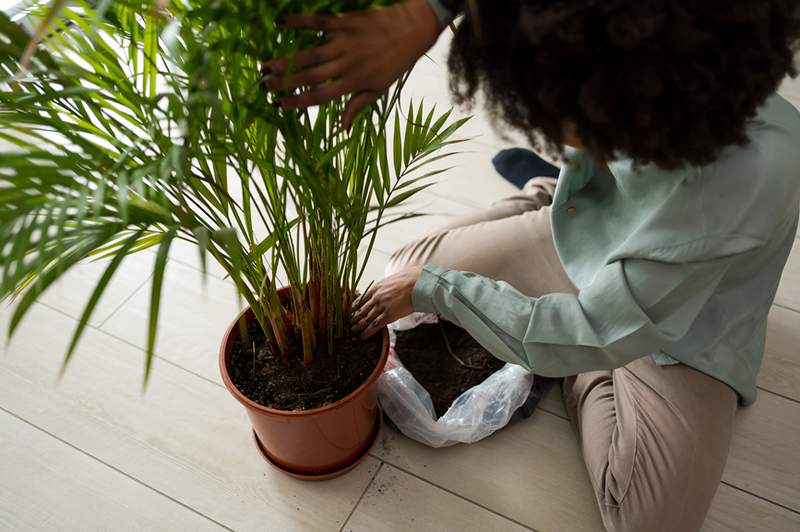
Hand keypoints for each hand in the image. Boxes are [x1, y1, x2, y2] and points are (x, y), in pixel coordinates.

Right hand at [262, 0, 440, 128]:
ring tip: (265, 65)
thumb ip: (358, 105)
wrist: (413, 29)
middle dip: (284, 82)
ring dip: (286, 60)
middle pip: (310, 76)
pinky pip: (317, 22)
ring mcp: (344, 43)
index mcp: (354, 83)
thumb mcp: (379, 89)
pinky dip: (299, 22)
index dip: (299, 101)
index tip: (279, 105)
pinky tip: (281, 23)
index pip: (321, 97)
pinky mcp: (345, 22)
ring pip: (310, 54)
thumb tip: (342, 128)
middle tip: (263, 86)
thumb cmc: (395, 61)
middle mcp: (346, 65)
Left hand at [351, 265, 422, 338]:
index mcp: (375, 288)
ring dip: (357, 326)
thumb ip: (385, 287)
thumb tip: (386, 288)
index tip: (350, 313)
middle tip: (347, 324)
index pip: (360, 299)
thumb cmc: (409, 279)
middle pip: (360, 310)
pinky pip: (375, 325)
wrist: (419, 283)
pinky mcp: (389, 315)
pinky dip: (367, 332)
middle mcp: (376, 297)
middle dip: (353, 318)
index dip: (354, 307)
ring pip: (365, 319)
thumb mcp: (392, 280)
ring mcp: (381, 306)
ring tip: (352, 332)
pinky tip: (363, 336)